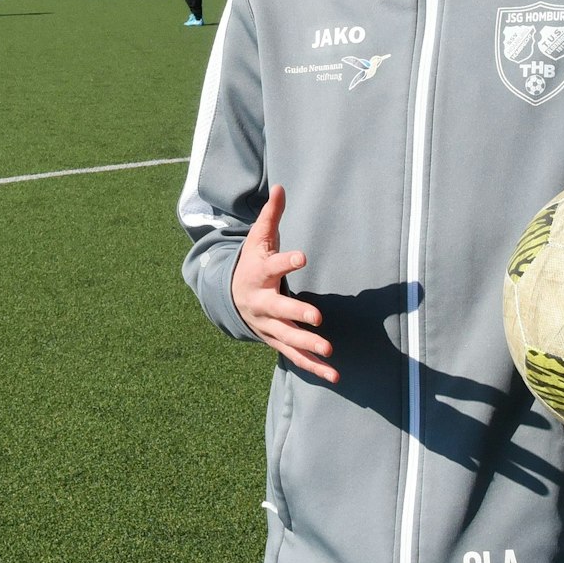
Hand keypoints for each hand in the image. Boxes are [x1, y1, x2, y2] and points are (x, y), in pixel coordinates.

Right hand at [232, 186, 335, 382]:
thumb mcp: (258, 239)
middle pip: (279, 309)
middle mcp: (262, 302)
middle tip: (316, 316)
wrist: (229, 296)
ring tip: (329, 350)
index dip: (287, 261)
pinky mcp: (275, 340)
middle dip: (297, 313)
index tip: (302, 257)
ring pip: (287, 337)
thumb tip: (281, 187)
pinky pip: (295, 356)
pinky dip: (313, 367)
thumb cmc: (252, 262)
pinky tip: (334, 375)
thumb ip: (271, 217)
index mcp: (259, 273)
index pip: (273, 266)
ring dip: (308, 346)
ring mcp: (267, 324)